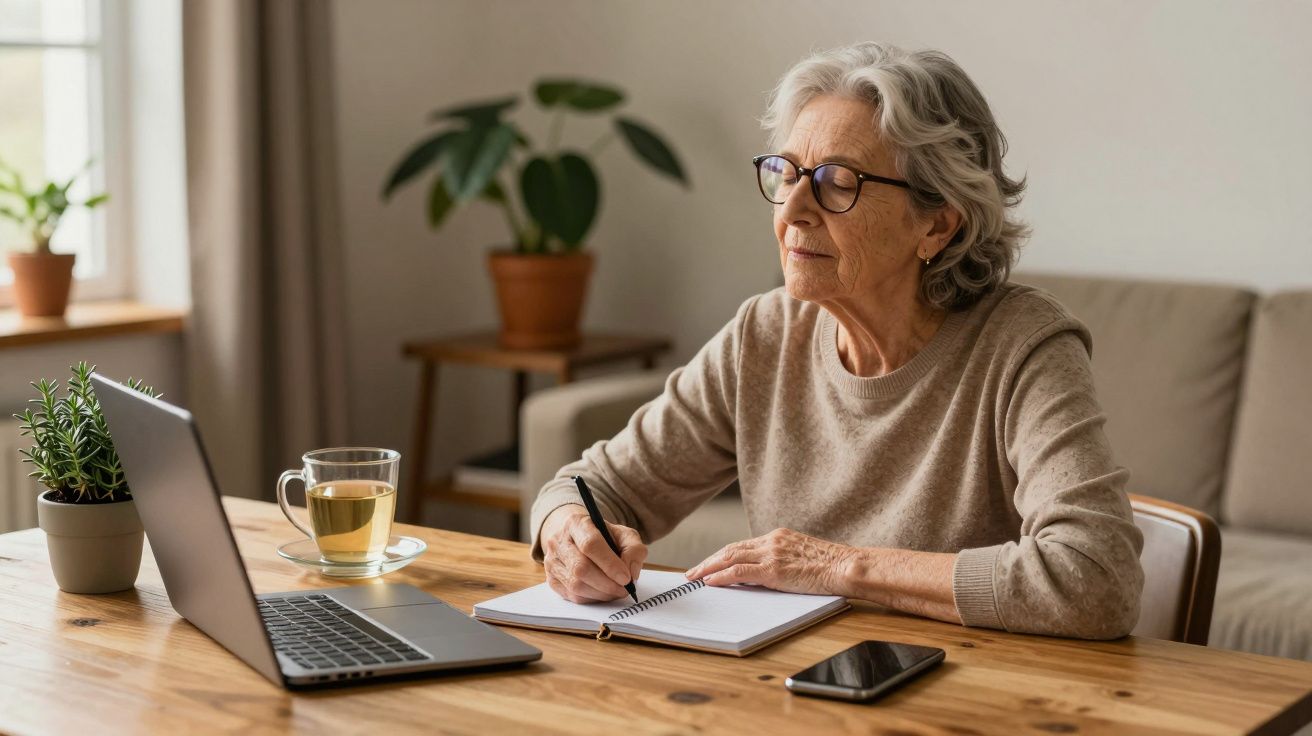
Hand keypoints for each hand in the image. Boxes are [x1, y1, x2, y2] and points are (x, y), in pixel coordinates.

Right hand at [540, 504, 647, 603]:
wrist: (577, 539)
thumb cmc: (603, 537)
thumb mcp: (623, 535)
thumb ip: (633, 549)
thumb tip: (631, 571)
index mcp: (576, 523)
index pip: (590, 544)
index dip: (610, 564)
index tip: (626, 577)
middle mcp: (558, 541)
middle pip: (581, 568)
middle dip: (607, 583)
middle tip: (624, 589)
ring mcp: (551, 561)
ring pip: (576, 585)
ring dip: (601, 593)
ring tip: (616, 591)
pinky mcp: (551, 580)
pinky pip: (572, 596)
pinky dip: (592, 598)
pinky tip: (602, 592)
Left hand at [685, 528, 856, 596]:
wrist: (846, 566)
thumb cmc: (832, 566)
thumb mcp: (803, 556)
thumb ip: (784, 560)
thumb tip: (768, 574)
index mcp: (778, 536)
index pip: (743, 545)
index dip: (723, 555)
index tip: (711, 563)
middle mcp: (771, 541)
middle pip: (731, 549)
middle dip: (710, 561)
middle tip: (693, 571)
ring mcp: (771, 554)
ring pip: (730, 558)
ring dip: (709, 568)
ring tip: (695, 577)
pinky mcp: (773, 569)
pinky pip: (739, 572)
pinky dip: (721, 576)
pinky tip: (710, 582)